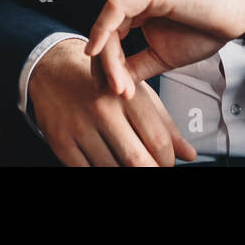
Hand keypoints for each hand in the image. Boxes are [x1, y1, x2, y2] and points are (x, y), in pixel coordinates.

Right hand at [29, 37, 196, 165]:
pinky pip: (86, 171)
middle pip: (136, 159)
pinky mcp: (60, 142)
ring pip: (112, 169)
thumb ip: (165, 125)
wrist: (55, 70)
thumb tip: (189, 155)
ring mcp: (79, 127)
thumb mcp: (138, 95)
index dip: (167, 160)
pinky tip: (109, 165)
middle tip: (153, 169)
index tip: (167, 164)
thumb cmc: (104, 83)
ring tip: (130, 165)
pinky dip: (102, 173)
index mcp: (128, 95)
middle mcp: (103, 109)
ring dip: (125, 174)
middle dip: (150, 171)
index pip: (157, 139)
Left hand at [85, 0, 244, 96]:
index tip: (120, 94)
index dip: (109, 66)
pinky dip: (104, 33)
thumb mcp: (162, 56)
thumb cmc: (206, 29)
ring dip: (109, 58)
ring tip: (121, 86)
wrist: (238, 15)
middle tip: (118, 93)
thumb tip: (110, 85)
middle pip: (106, 30)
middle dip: (107, 65)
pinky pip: (116, 9)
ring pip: (108, 24)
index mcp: (136, 4)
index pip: (110, 35)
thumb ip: (136, 67)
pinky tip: (98, 53)